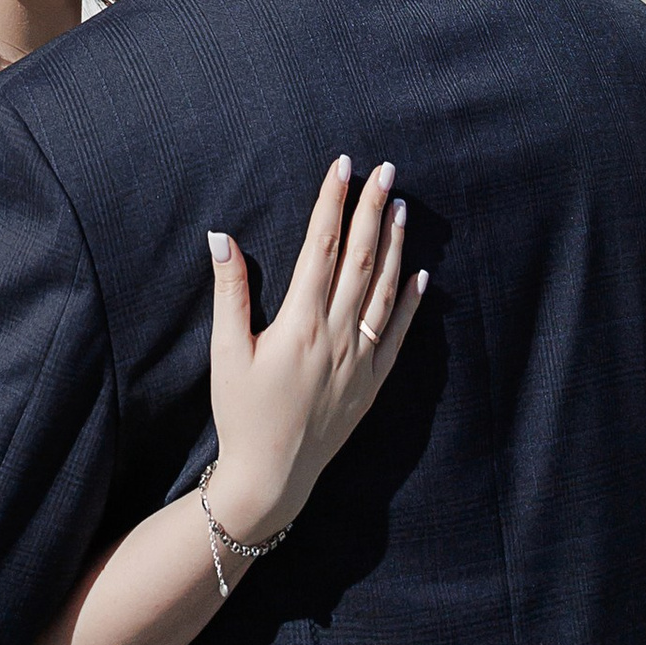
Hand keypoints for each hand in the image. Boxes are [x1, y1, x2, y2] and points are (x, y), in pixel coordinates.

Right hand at [203, 159, 423, 549]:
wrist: (271, 478)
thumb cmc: (240, 412)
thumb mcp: (225, 351)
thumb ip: (230, 292)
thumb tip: (222, 236)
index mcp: (299, 324)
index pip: (322, 247)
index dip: (332, 203)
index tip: (342, 166)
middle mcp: (336, 337)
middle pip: (362, 260)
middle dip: (373, 210)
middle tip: (386, 171)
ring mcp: (360, 361)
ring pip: (386, 291)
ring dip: (396, 246)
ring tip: (402, 207)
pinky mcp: (372, 383)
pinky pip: (398, 335)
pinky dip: (413, 303)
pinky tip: (422, 275)